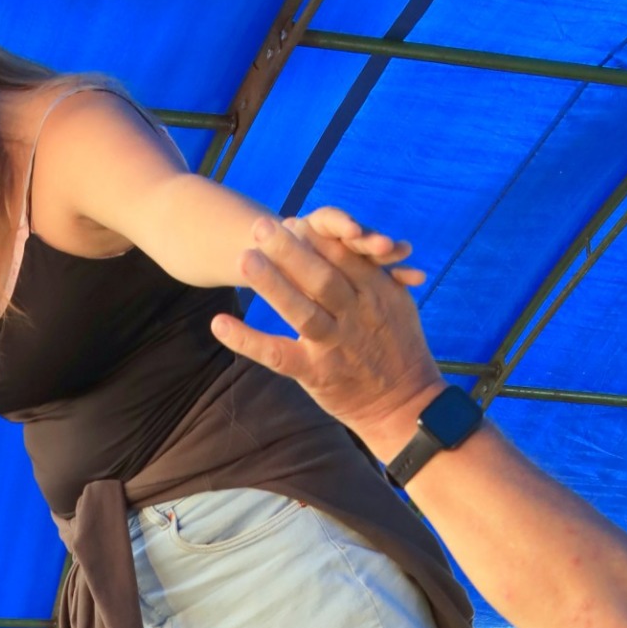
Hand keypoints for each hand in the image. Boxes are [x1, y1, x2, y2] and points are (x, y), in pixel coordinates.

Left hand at [212, 214, 446, 454]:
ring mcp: (337, 345)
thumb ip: (377, 274)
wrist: (407, 406)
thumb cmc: (401, 351)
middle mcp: (357, 316)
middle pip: (321, 275)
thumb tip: (356, 244)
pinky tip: (219, 323)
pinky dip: (246, 339)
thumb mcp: (399, 305)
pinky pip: (276, 354)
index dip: (316, 237)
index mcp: (377, 293)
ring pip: (302, 310)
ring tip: (245, 258)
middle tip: (261, 227)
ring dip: (272, 283)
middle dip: (291, 249)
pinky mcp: (317, 373)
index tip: (291, 221)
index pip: (344, 256)